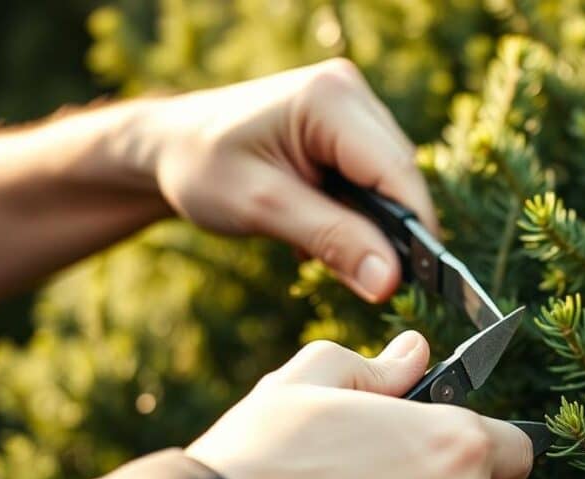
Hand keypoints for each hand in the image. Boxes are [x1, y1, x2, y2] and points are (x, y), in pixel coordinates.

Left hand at [137, 58, 436, 301]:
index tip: (418, 281)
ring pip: (392, 178)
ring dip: (375, 221)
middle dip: (392, 229)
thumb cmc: (200, 168)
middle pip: (400, 173)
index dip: (415, 226)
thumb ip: (331, 240)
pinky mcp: (349, 124)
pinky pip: (376, 175)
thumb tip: (389, 281)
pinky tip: (330, 224)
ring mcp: (352, 105)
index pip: (396, 169)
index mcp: (328, 100)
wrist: (167, 146)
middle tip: (369, 278)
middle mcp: (348, 92)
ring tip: (332, 247)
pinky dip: (363, 209)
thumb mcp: (261, 208)